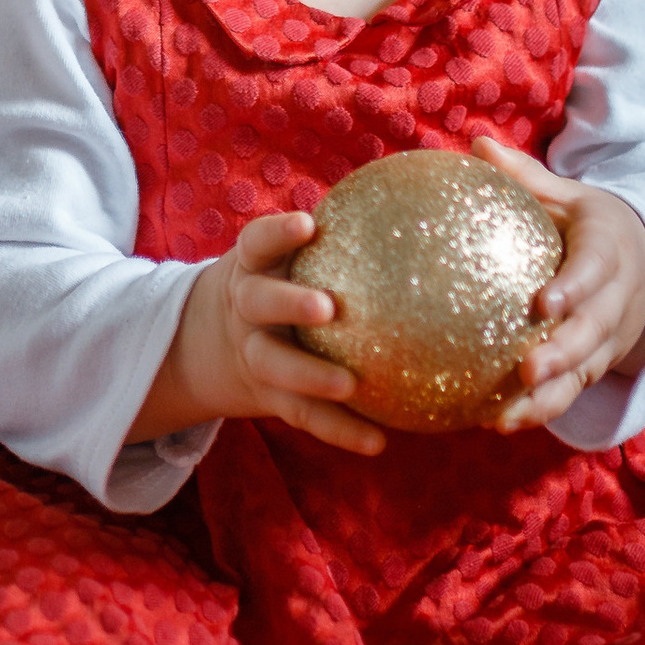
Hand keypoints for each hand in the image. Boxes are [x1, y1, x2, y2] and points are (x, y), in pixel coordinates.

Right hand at [129, 206, 387, 458]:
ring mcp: (254, 353)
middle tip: (327, 307)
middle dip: (288, 303)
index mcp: (253, 265)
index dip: (278, 233)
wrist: (220, 338)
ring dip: (309, 375)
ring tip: (349, 385)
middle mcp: (246, 307)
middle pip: (258, 301)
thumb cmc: (284, 278)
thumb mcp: (290, 254)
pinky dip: (339, 429)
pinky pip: (304, 415)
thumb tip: (423, 203)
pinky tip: (378, 442)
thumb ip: (341, 235)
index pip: (258, 241)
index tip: (307, 223)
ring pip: (273, 364)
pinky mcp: (271, 396)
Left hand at [473, 132, 644, 430]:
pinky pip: (568, 394)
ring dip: (547, 399)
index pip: (596, 271)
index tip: (545, 303)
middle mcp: (614, 304)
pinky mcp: (593, 369)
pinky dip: (538, 412)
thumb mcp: (569, 196)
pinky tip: (494, 423)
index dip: (575, 288)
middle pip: (594, 334)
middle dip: (563, 355)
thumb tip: (478, 143)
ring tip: (503, 419)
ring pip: (582, 376)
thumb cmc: (589, 225)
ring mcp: (606, 342)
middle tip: (526, 371)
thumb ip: (526, 176)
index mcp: (609, 253)